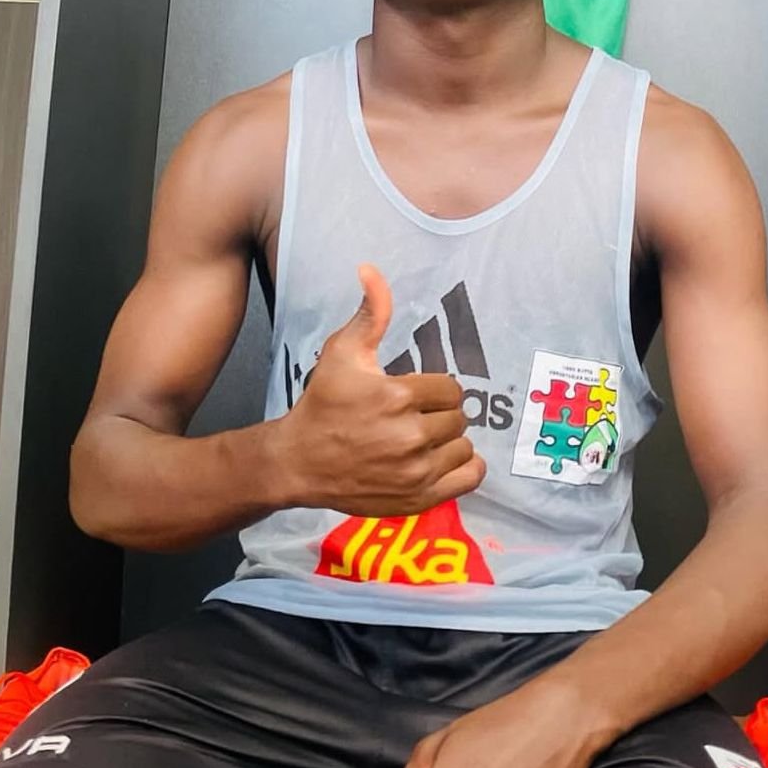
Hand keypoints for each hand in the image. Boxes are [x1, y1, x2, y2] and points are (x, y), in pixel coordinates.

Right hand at [275, 265, 485, 516]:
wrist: (299, 461)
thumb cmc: (323, 404)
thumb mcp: (342, 352)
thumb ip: (369, 313)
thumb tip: (371, 269)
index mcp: (398, 396)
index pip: (451, 389)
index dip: (434, 390)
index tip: (414, 396)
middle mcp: (411, 436)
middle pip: (457, 418)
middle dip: (438, 415)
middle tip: (413, 418)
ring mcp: (417, 472)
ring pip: (464, 447)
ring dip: (449, 442)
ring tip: (422, 441)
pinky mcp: (419, 498)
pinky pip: (469, 478)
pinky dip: (463, 469)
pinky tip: (441, 460)